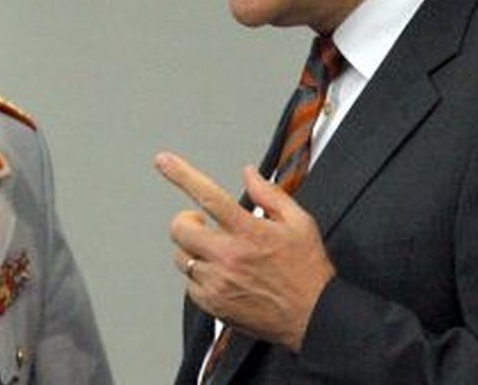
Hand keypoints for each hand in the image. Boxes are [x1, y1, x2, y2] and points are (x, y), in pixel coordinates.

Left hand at [155, 151, 334, 351]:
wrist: (313, 316)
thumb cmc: (308, 271)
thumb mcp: (300, 223)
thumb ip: (271, 195)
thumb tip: (250, 174)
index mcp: (249, 231)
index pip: (208, 195)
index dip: (182, 174)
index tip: (164, 161)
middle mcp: (229, 257)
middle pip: (180, 229)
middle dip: (186, 221)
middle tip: (200, 223)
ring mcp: (218, 282)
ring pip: (181, 257)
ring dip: (193, 250)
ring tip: (216, 253)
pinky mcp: (213, 305)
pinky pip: (189, 285)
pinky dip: (199, 277)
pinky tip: (220, 276)